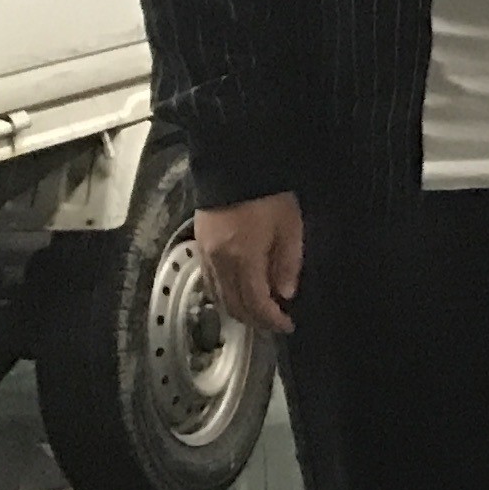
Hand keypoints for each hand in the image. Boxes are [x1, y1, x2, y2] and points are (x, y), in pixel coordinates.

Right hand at [193, 192, 304, 335]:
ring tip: (260, 311)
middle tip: (275, 322)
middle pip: (233, 305)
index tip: (287, 325)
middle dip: (255, 320)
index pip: (255, 303)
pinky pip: (209, 281)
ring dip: (238, 309)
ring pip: (218, 296)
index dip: (271, 320)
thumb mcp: (289, 227)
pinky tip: (239, 292)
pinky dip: (224, 294)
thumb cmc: (269, 194)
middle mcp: (219, 262)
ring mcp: (205, 254)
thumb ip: (287, 263)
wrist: (235, 164)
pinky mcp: (199, 245)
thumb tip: (285, 294)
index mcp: (242, 258)